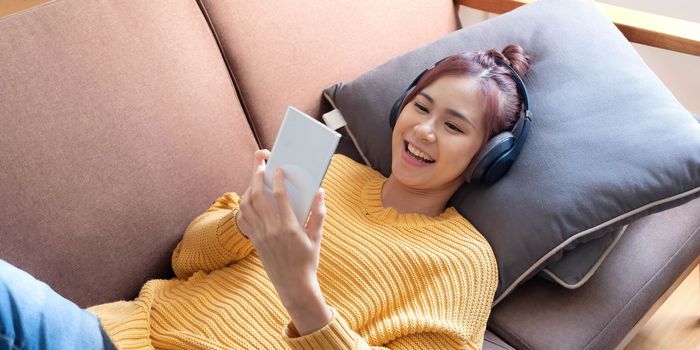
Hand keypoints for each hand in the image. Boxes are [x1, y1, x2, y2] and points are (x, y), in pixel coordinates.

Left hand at [236, 150, 331, 333]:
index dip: (276, 179)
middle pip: (257, 196)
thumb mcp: (317, 237)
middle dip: (257, 175)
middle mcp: (271, 229)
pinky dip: (243, 205)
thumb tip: (320, 192)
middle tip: (261, 163)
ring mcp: (260, 235)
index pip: (278, 196)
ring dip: (248, 188)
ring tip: (255, 178)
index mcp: (289, 227)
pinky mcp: (254, 241)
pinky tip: (250, 198)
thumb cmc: (308, 260)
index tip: (278, 168)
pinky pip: (243, 219)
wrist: (293, 285)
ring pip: (247, 205)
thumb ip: (319, 213)